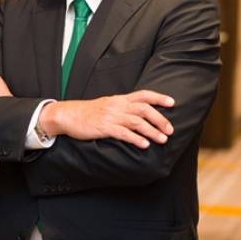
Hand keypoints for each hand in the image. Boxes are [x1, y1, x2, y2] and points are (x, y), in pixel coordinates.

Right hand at [40, 90, 174, 148]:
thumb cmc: (87, 112)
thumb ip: (122, 108)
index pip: (143, 94)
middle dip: (160, 119)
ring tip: (162, 139)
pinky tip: (144, 145)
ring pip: (137, 122)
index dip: (159, 98)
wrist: (68, 115)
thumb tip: (138, 115)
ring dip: (152, 131)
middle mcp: (117, 106)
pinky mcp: (103, 128)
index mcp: (119, 99)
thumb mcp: (107, 105)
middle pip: (144, 109)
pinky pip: (123, 133)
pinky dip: (135, 139)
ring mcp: (110, 116)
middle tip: (170, 130)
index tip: (172, 102)